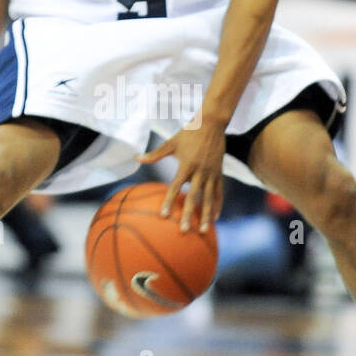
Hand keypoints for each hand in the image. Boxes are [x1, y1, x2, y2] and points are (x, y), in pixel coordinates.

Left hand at [137, 115, 226, 232]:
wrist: (212, 124)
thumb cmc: (189, 133)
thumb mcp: (171, 142)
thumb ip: (154, 154)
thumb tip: (136, 158)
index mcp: (187, 165)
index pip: (176, 186)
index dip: (169, 201)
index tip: (163, 215)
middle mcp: (200, 172)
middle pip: (193, 197)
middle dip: (188, 215)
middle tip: (183, 230)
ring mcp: (211, 174)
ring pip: (209, 199)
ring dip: (205, 215)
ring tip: (203, 231)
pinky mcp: (219, 174)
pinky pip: (219, 193)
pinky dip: (217, 206)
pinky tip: (215, 218)